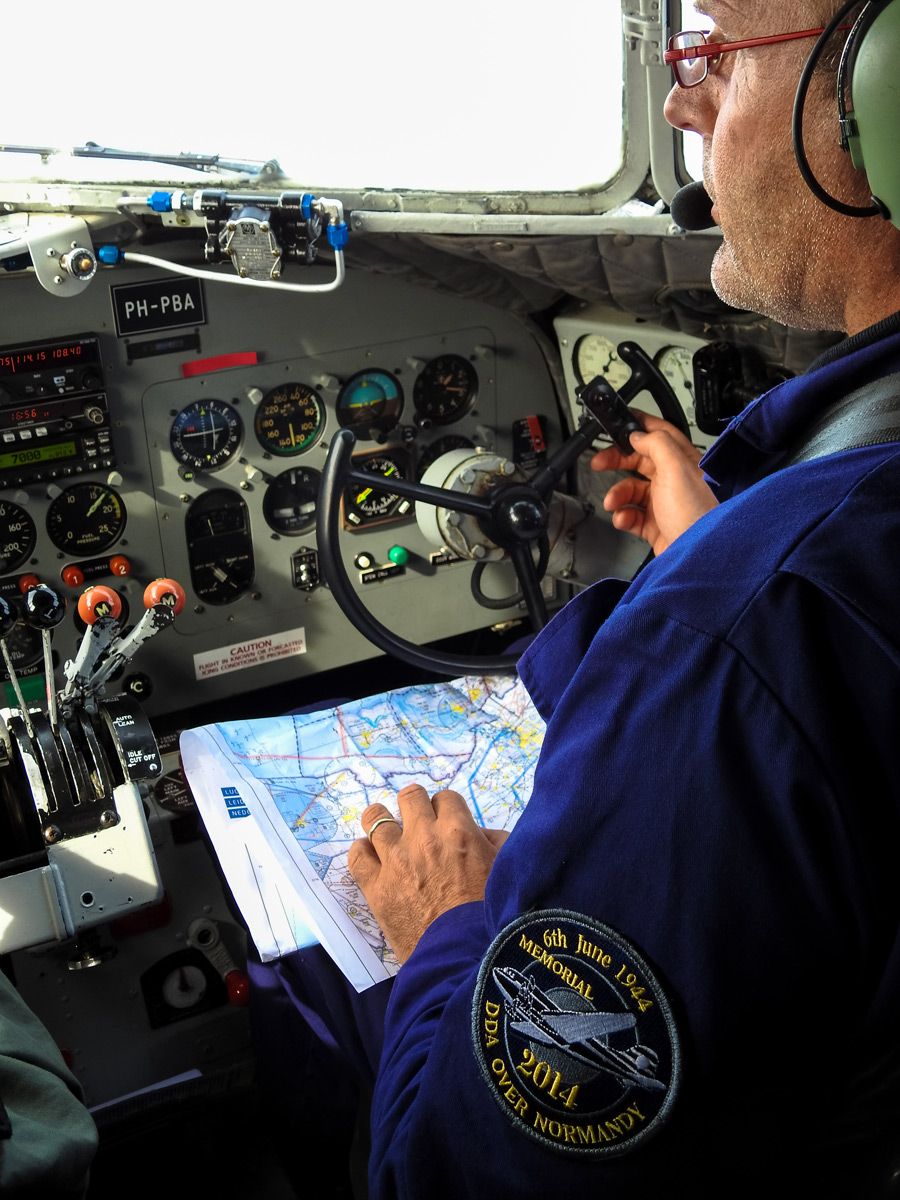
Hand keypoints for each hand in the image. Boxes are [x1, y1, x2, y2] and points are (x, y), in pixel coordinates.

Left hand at [348, 785, 508, 963]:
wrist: (466, 960)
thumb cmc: (492, 916)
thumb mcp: (506, 870)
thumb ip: (495, 844)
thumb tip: (481, 834)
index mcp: (458, 831)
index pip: (445, 798)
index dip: (446, 810)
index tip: (445, 824)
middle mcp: (423, 837)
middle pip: (409, 797)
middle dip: (414, 806)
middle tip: (417, 823)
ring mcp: (395, 860)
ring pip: (375, 818)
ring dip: (382, 822)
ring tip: (387, 834)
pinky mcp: (376, 887)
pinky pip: (357, 855)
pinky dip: (362, 851)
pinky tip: (370, 856)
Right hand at [591, 410, 716, 555]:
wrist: (698, 556)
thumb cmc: (697, 514)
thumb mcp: (676, 468)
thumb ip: (657, 444)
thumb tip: (638, 434)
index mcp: (683, 461)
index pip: (659, 434)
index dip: (638, 426)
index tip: (618, 423)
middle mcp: (674, 479)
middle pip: (640, 461)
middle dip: (617, 460)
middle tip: (600, 461)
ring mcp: (664, 503)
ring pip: (632, 490)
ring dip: (617, 494)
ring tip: (613, 502)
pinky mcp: (656, 525)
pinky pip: (632, 515)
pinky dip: (623, 516)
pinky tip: (624, 518)